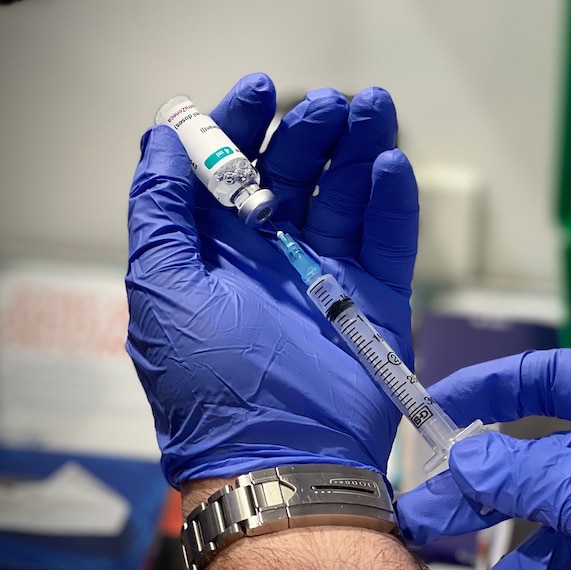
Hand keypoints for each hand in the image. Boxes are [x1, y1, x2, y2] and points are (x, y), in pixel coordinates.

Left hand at [126, 73, 417, 487]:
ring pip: (347, 196)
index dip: (243, 125)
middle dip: (311, 131)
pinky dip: (393, 201)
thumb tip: (158, 140)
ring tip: (372, 109)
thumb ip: (159, 213)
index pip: (232, 171)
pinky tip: (391, 164)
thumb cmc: (210, 382)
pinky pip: (389, 238)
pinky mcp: (376, 295)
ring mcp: (329, 273)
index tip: (260, 89)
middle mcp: (274, 256)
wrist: (283, 458)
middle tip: (331, 102)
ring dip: (360, 150)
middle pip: (296, 174)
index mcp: (219, 251)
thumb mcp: (161, 292)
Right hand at [396, 350, 570, 569]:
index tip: (440, 405)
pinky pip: (567, 556)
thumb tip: (469, 454)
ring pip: (546, 513)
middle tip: (427, 503)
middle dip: (481, 474)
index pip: (559, 378)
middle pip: (540, 453)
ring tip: (440, 545)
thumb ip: (542, 474)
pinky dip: (528, 567)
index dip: (497, 384)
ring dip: (494, 531)